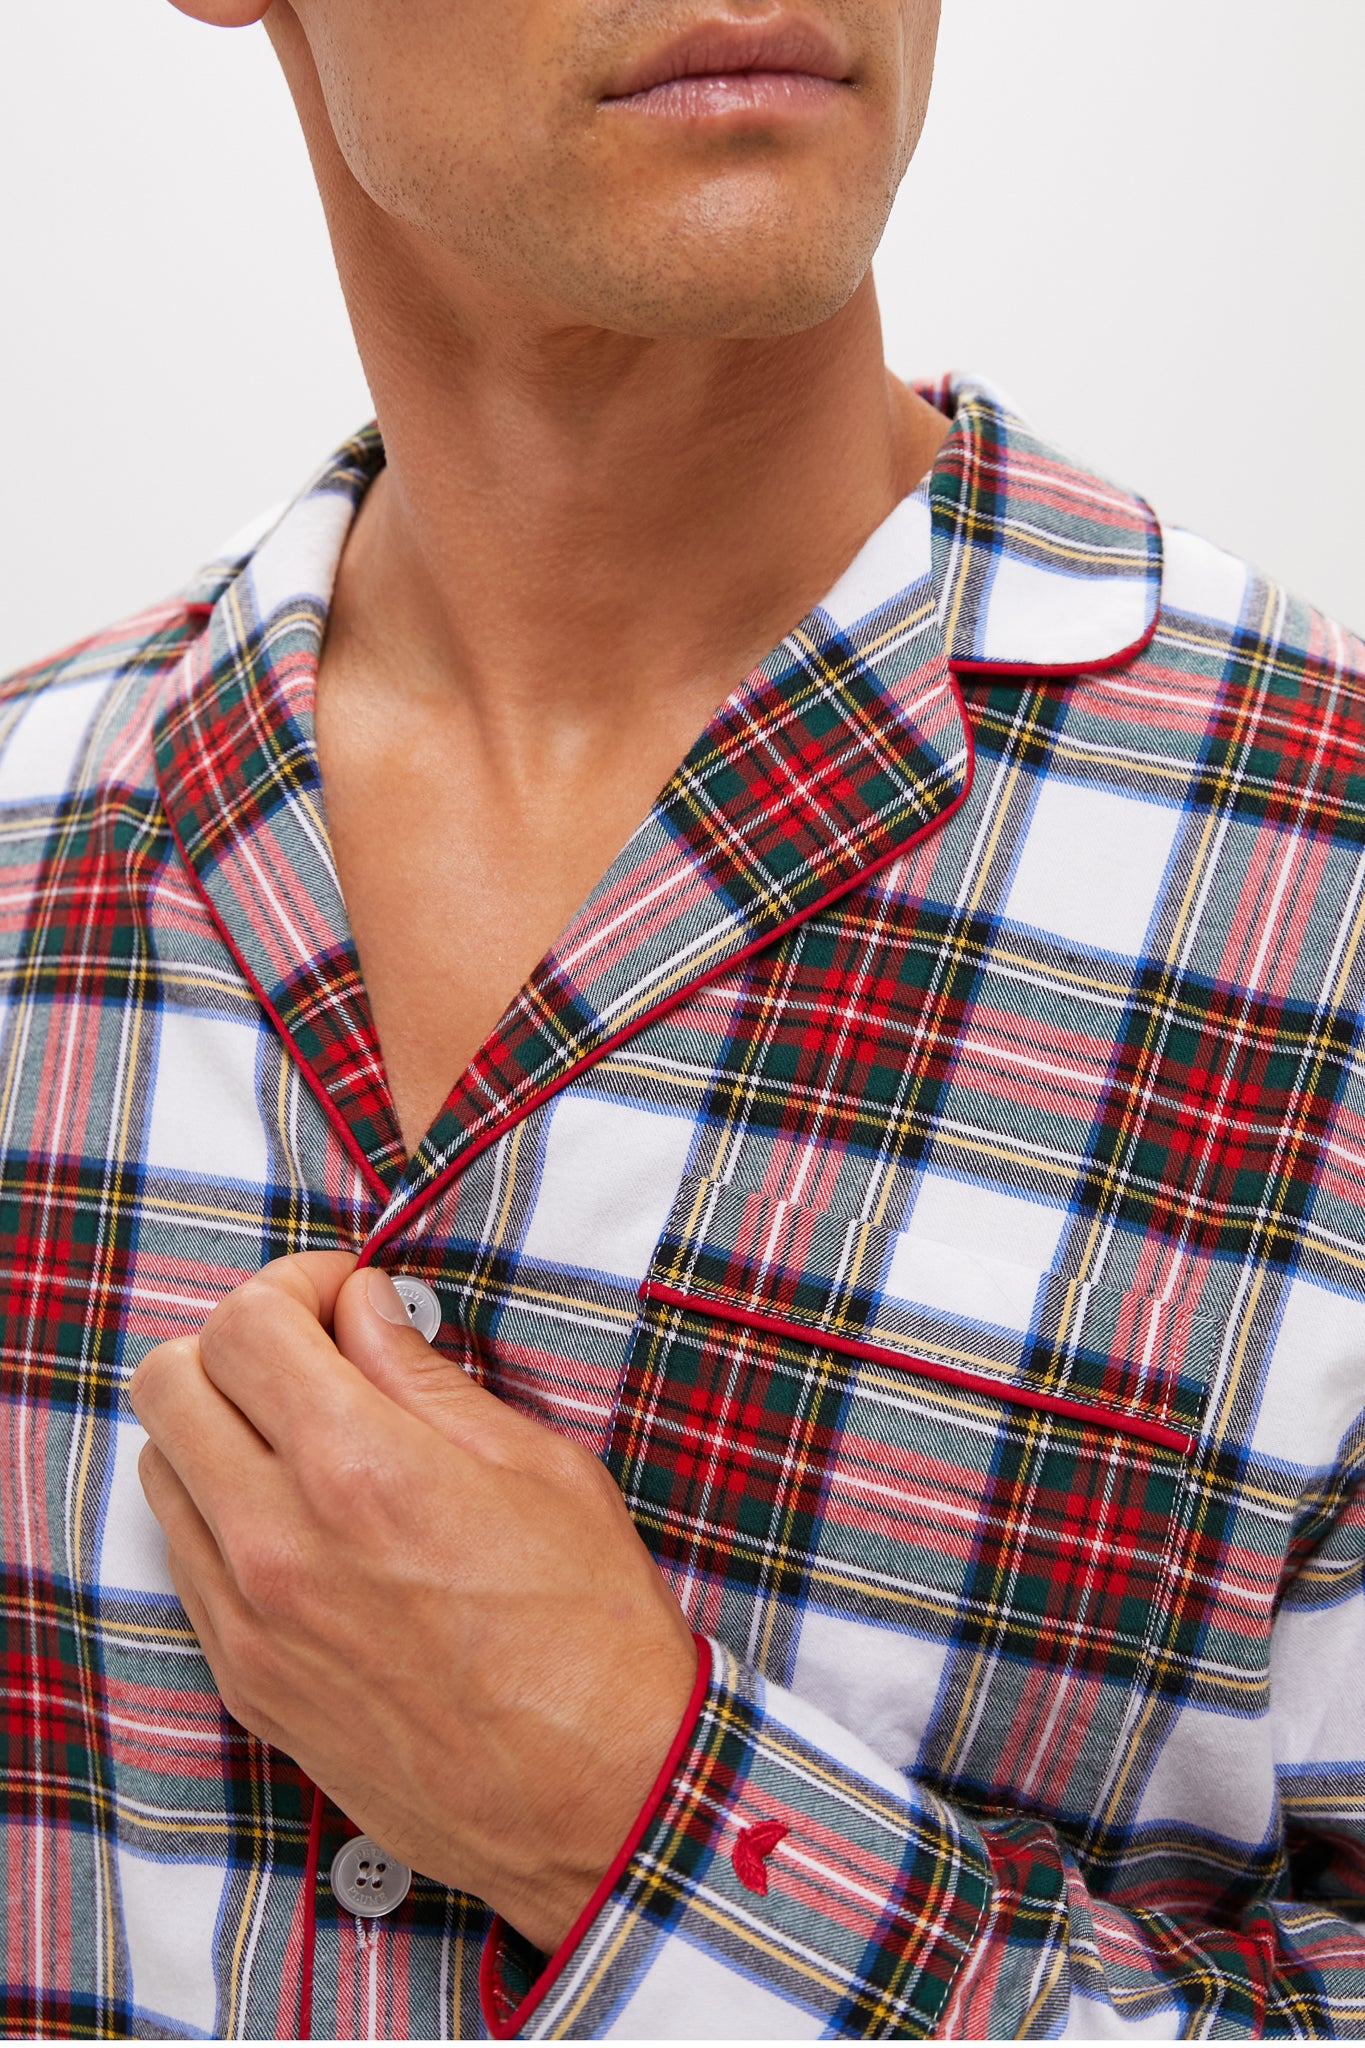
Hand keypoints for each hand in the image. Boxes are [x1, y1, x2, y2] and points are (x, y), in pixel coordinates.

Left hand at [128, 1252, 698, 1952]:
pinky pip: (185, 1558)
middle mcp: (279, 1541)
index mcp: (361, 1469)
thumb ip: (426, 1378)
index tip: (343, 1296)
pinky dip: (224, 1513)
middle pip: (168, 1381)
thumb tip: (366, 1310)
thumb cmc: (592, 1629)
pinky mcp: (246, 1681)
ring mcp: (249, 1621)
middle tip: (315, 1354)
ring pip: (160, 1468)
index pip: (244, 1324)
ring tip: (309, 1440)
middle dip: (239, 1343)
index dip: (294, 1283)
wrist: (597, 1796)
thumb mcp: (539, 1466)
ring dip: (220, 1428)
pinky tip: (307, 1523)